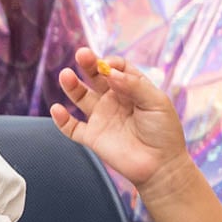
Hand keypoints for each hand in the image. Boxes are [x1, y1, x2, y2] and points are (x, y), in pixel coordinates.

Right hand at [48, 47, 188, 187]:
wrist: (161, 167)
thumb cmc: (164, 133)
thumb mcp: (157, 103)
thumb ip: (135, 85)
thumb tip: (110, 73)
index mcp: (131, 89)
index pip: (116, 68)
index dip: (111, 64)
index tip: (109, 68)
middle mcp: (113, 100)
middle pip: (95, 77)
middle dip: (88, 64)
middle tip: (82, 55)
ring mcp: (101, 117)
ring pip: (80, 97)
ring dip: (72, 85)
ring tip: (66, 75)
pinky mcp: (92, 137)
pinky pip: (71, 127)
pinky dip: (61, 119)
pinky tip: (58, 109)